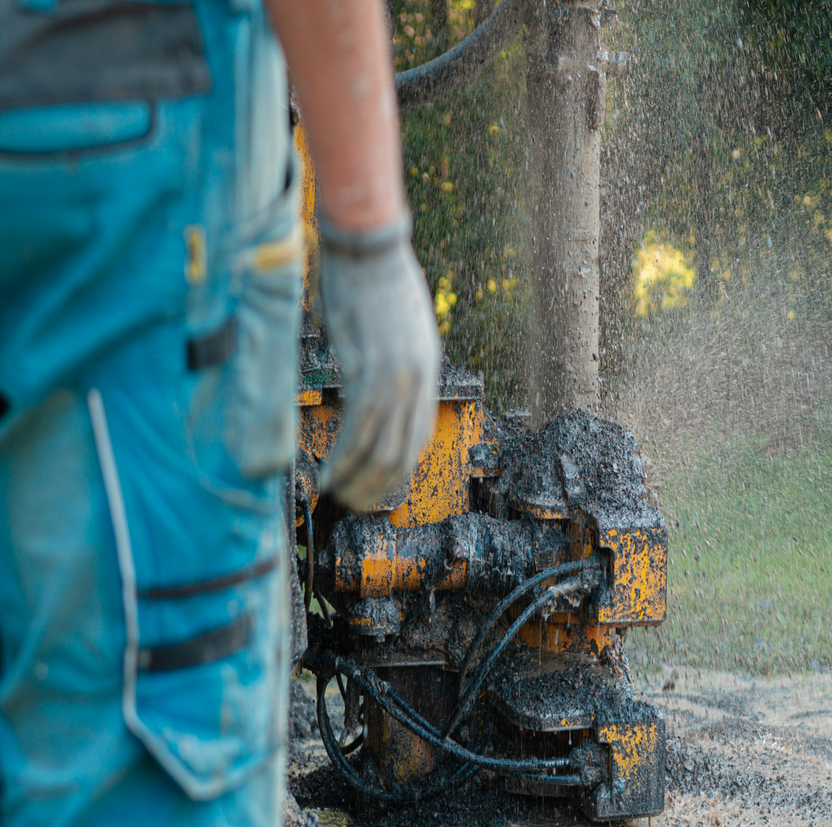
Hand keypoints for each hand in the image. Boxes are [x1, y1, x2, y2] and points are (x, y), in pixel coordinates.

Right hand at [317, 212, 439, 510]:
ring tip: (337, 495)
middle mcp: (418, 379)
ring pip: (381, 447)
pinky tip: (330, 473)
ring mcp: (396, 376)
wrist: (369, 245)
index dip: (397, 470)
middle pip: (403, 452)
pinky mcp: (369, 368)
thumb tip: (372, 387)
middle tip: (353, 502)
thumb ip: (393, 361)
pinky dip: (344, 458)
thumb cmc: (376, 280)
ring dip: (359, 480)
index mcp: (427, 370)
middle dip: (378, 486)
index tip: (375, 487)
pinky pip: (359, 428)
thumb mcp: (399, 328)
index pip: (418, 437)